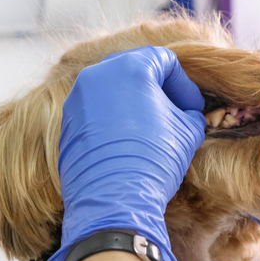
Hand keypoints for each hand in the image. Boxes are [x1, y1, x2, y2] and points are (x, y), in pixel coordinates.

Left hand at [44, 47, 206, 260]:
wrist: (113, 200)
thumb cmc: (154, 159)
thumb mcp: (187, 133)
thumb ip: (190, 115)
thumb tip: (188, 117)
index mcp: (130, 67)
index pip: (164, 60)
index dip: (185, 85)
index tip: (193, 109)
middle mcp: (97, 75)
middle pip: (134, 69)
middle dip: (158, 90)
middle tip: (175, 113)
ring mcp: (77, 100)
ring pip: (112, 90)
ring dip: (135, 104)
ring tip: (152, 129)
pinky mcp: (66, 124)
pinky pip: (96, 112)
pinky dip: (114, 119)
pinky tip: (129, 143)